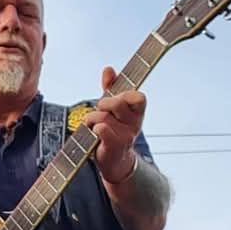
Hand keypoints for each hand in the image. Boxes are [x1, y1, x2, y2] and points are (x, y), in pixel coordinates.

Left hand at [85, 65, 145, 182]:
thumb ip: (111, 88)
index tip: (115, 98)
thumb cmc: (113, 131)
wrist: (115, 161)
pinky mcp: (114, 146)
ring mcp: (126, 136)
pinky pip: (102, 129)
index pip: (138, 97)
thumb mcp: (113, 109)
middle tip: (100, 111)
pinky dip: (94, 129)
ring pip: (103, 116)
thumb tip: (108, 69)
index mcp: (137, 113)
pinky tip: (94, 133)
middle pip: (116, 103)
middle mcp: (135, 123)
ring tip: (93, 126)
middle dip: (103, 104)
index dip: (125, 95)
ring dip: (92, 119)